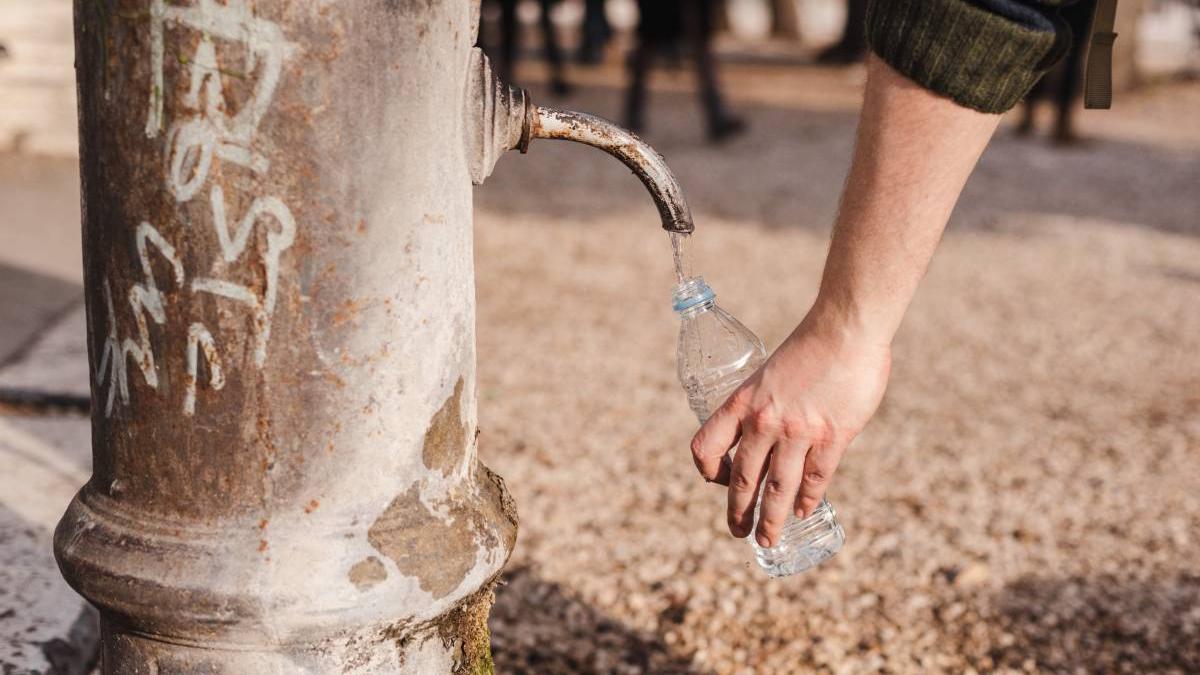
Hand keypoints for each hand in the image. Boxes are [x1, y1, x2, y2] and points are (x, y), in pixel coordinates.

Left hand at [690, 308, 890, 547]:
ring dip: (771, 520)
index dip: (707, 470)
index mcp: (741, 402)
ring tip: (767, 540)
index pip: (705, 446)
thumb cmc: (810, 347)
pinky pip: (815, 480)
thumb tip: (774, 438)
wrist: (845, 328)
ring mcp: (797, 432)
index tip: (718, 480)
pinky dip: (807, 501)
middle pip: (742, 479)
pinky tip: (803, 512)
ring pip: (777, 490)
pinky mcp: (832, 437)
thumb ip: (767, 406)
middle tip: (739, 532)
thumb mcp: (769, 374)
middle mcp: (763, 421)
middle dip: (738, 512)